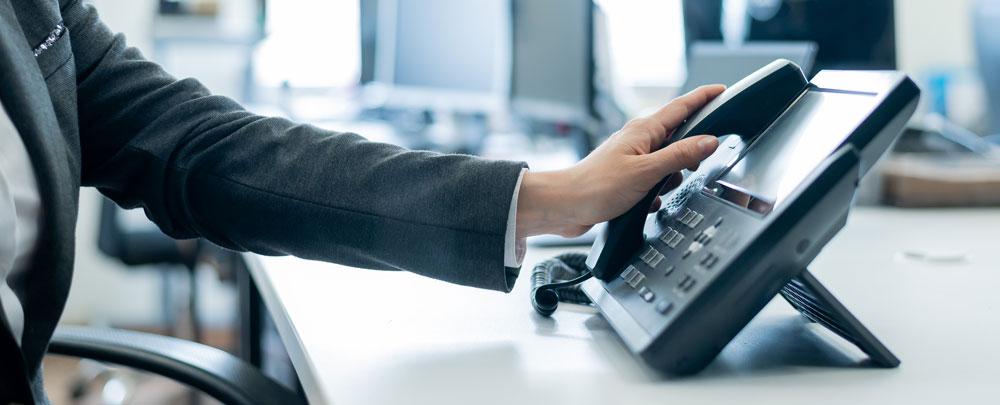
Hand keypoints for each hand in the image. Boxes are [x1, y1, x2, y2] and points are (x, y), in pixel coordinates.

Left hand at [516, 85, 724, 237]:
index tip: (721, 90)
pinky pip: (653, 181)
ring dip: (669, 179)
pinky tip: (646, 202)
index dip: (703, 97)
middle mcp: (638, 140)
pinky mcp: (626, 178)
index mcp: (643, 130)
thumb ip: (679, 156)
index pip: (681, 107)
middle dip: (689, 153)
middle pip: (677, 135)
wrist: (565, 206)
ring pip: (666, 163)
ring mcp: (632, 158)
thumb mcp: (646, 171)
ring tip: (659, 190)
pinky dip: (655, 193)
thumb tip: (708, 142)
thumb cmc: (596, 187)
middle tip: (695, 165)